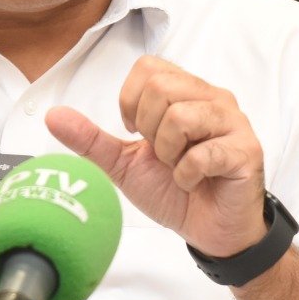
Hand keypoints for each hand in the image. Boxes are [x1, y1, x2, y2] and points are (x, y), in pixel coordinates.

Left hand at [45, 56, 264, 257]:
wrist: (208, 230)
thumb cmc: (173, 190)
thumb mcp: (123, 163)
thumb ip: (91, 138)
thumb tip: (52, 115)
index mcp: (185, 92)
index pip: (147, 69)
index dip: (131, 103)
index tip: (139, 133)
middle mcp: (211, 98)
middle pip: (161, 87)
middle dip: (148, 130)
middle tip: (163, 154)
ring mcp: (232, 122)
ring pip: (181, 116)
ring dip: (169, 153)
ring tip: (178, 167)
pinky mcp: (245, 151)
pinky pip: (203, 153)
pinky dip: (187, 175)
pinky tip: (194, 182)